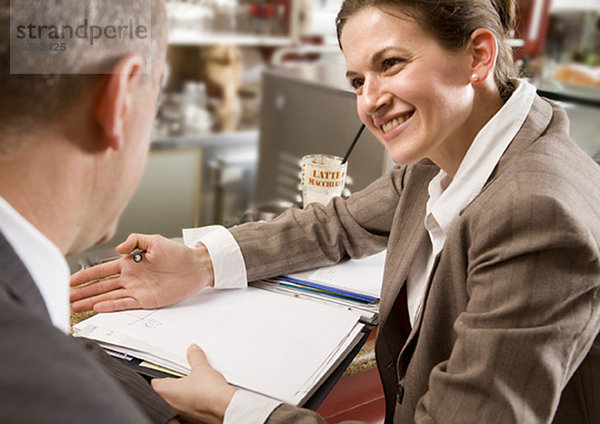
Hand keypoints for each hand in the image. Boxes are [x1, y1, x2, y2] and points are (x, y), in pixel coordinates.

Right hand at [70, 234, 213, 312]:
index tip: (70, 280)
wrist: (196, 267)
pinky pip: (125, 304)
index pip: (102, 270)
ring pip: (108, 296)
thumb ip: (135, 240)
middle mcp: (130, 278)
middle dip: (83, 292)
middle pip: (101, 286)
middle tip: (66, 298)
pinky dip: (111, 306)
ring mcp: (136, 290)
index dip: (85, 276)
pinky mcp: (146, 300)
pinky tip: (98, 308)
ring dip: (92, 301)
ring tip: (75, 307)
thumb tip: (119, 247)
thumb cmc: (178, 253)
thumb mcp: (154, 240)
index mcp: (129, 263)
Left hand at [152, 344, 235, 423]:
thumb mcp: (201, 368)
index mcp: (167, 392)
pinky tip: (204, 392)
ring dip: (184, 391)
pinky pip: (189, 406)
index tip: (166, 367)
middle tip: (184, 371)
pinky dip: (193, 399)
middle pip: (166, 391)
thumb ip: (194, 357)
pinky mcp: (193, 416)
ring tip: (196, 381)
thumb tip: (192, 350)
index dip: (160, 373)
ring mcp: (182, 412)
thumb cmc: (209, 393)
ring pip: (178, 399)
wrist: (225, 407)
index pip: (155, 382)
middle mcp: (171, 404)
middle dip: (175, 381)